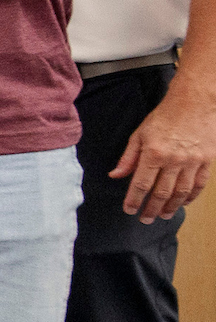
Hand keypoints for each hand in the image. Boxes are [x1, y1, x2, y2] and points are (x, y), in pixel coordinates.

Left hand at [110, 76, 214, 220]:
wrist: (196, 101)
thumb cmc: (165, 116)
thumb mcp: (140, 134)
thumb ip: (128, 158)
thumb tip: (115, 175)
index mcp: (154, 153)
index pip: (141, 184)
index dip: (134, 200)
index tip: (129, 210)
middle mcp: (174, 160)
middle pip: (161, 192)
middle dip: (151, 209)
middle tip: (145, 220)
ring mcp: (193, 161)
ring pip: (181, 192)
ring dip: (171, 207)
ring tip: (163, 215)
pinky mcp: (207, 160)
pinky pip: (199, 184)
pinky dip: (191, 196)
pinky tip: (183, 203)